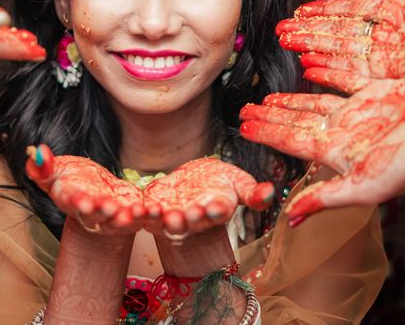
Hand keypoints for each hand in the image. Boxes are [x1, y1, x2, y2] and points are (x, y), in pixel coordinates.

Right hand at [26, 145, 145, 233]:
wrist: (94, 194)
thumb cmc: (72, 180)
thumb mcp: (57, 170)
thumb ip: (43, 167)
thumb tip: (37, 152)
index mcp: (71, 200)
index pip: (72, 202)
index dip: (77, 202)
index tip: (82, 199)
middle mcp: (90, 214)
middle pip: (95, 215)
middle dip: (101, 212)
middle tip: (107, 206)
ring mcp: (111, 218)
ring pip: (118, 220)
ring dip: (124, 218)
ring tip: (131, 212)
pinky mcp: (130, 216)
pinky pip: (139, 218)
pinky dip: (146, 215)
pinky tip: (152, 209)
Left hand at [142, 158, 273, 236]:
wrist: (197, 183)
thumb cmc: (221, 184)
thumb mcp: (239, 183)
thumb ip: (253, 192)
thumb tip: (271, 191)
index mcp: (217, 209)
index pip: (218, 211)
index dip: (217, 210)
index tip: (218, 206)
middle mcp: (195, 218)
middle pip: (191, 220)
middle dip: (188, 218)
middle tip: (185, 213)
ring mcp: (173, 217)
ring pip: (165, 222)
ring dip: (160, 219)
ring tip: (156, 211)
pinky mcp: (154, 211)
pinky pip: (144, 215)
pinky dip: (138, 214)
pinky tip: (133, 210)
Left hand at [239, 73, 404, 223]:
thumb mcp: (362, 188)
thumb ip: (324, 199)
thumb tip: (289, 220)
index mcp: (336, 152)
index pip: (291, 141)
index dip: (266, 133)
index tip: (243, 126)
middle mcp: (345, 131)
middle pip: (297, 121)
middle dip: (271, 116)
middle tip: (245, 109)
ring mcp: (361, 111)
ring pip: (316, 100)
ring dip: (293, 98)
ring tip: (269, 95)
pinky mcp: (379, 91)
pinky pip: (346, 78)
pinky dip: (328, 73)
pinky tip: (310, 69)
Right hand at [276, 0, 404, 93]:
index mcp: (396, 9)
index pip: (352, 10)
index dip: (325, 10)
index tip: (301, 9)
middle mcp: (388, 34)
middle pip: (339, 32)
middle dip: (309, 31)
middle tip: (282, 29)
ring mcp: (388, 55)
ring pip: (340, 50)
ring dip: (312, 47)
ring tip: (287, 43)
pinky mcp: (392, 73)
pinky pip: (354, 71)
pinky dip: (330, 68)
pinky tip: (309, 64)